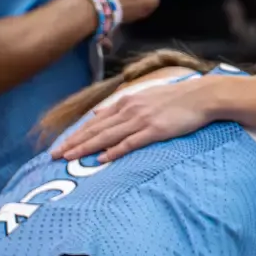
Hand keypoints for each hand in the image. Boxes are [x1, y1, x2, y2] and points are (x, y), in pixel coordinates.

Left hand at [52, 74, 214, 161]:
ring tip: (69, 158)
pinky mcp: (154, 130)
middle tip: (54, 156)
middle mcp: (128, 110)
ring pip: (107, 136)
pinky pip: (130, 143)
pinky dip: (114, 151)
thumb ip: (120, 105)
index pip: (94, 122)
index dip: (75, 135)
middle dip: (73, 143)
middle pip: (95, 130)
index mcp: (125, 102)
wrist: (201, 96)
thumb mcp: (143, 96)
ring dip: (86, 148)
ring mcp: (141, 120)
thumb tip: (99, 112)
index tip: (60, 146)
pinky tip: (101, 159)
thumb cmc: (175, 98)